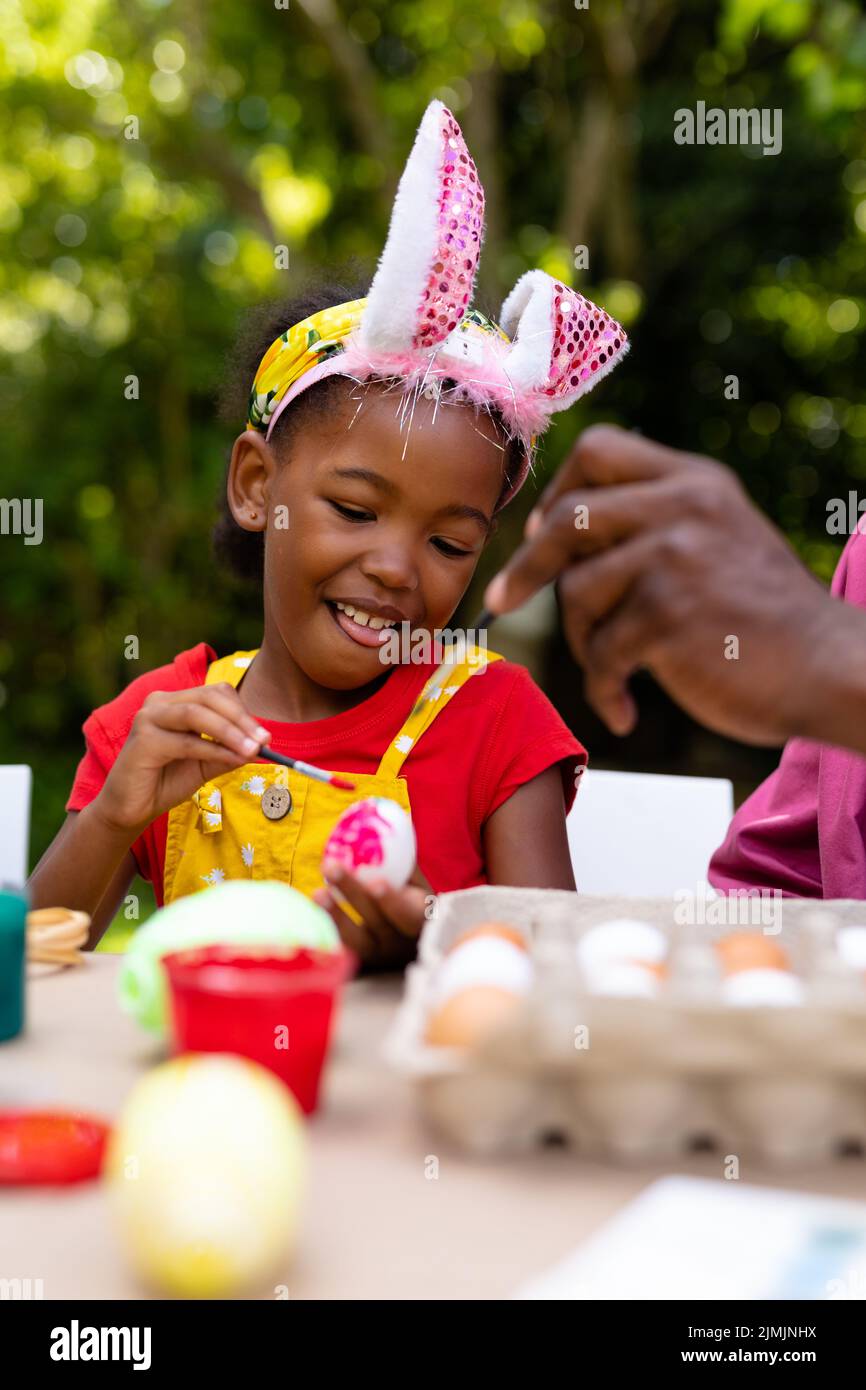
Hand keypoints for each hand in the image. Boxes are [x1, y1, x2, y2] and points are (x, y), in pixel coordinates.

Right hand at [96, 683, 270, 835]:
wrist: (131, 809)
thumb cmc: (166, 782)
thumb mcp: (205, 765)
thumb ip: (228, 752)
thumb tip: (260, 746)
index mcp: (175, 702)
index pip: (216, 693)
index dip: (242, 711)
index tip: (265, 735)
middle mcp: (160, 702)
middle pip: (209, 697)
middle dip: (241, 719)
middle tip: (264, 741)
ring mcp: (148, 717)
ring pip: (197, 714)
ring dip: (230, 732)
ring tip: (253, 750)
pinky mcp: (143, 740)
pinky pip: (187, 741)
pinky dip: (214, 750)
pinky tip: (233, 760)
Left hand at [314, 862, 431, 967]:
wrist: (409, 944)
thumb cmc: (412, 902)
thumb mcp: (416, 885)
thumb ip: (404, 860)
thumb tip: (388, 821)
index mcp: (421, 919)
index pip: (410, 913)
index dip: (393, 900)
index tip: (375, 882)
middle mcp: (401, 942)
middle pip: (379, 922)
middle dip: (354, 894)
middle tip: (332, 867)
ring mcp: (380, 956)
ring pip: (357, 940)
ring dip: (336, 915)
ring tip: (318, 893)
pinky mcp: (359, 963)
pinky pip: (341, 948)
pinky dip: (326, 929)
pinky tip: (311, 910)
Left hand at [484, 424, 847, 747]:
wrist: (828, 670)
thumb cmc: (764, 618)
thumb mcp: (719, 537)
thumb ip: (657, 519)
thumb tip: (560, 523)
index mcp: (693, 480)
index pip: (598, 449)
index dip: (557, 491)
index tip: (541, 534)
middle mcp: (683, 506)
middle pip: (568, 518)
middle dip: (527, 566)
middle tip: (502, 601)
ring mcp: (675, 558)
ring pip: (578, 592)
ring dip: (582, 641)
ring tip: (613, 670)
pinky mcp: (667, 616)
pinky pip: (601, 654)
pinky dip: (604, 691)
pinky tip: (623, 711)